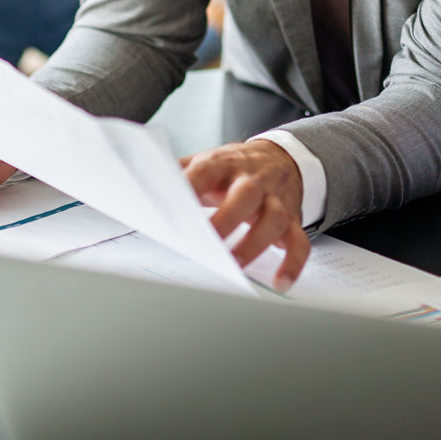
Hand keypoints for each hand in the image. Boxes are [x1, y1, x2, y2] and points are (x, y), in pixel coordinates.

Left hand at [182, 140, 309, 289]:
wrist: (280, 157)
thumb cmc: (233, 167)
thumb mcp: (205, 161)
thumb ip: (176, 173)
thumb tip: (140, 184)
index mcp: (225, 164)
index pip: (206, 171)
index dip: (191, 186)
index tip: (173, 205)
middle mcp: (253, 181)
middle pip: (246, 194)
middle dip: (228, 219)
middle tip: (208, 243)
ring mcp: (275, 200)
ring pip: (274, 219)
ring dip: (255, 244)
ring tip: (235, 265)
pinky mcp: (292, 220)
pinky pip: (299, 242)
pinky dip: (293, 264)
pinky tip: (280, 282)